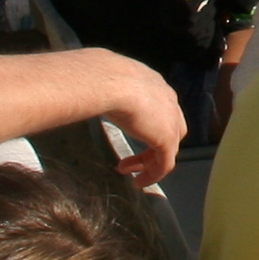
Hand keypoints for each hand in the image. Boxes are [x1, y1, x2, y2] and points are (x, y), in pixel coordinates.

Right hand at [98, 54, 185, 185]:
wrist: (111, 81)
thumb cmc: (101, 78)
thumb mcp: (106, 81)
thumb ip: (106, 88)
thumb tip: (88, 88)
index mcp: (155, 84)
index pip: (160, 108)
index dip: (149, 125)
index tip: (131, 134)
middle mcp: (168, 100)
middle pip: (170, 129)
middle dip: (153, 145)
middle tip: (132, 158)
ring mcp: (171, 120)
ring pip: (167, 148)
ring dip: (149, 162)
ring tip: (129, 173)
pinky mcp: (167, 138)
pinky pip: (165, 163)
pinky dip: (153, 174)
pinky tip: (138, 182)